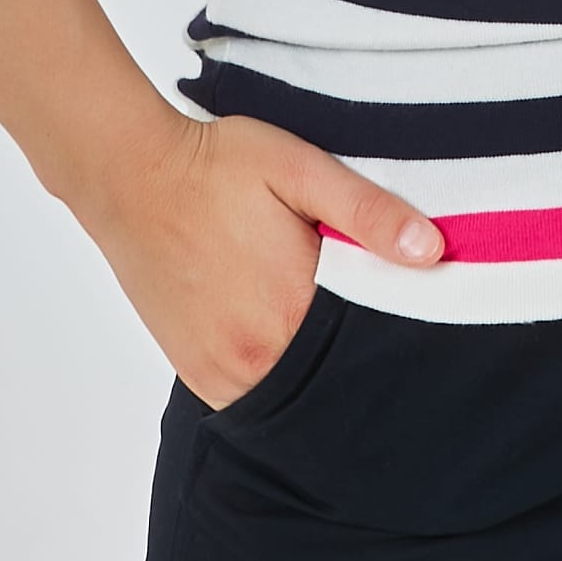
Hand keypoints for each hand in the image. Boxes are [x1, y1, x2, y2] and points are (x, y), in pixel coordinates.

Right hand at [76, 110, 445, 409]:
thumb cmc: (216, 166)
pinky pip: (253, 394)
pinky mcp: (195, 372)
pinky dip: (277, 372)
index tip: (406, 307)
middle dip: (354, 354)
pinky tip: (284, 331)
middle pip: (330, 379)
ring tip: (322, 316)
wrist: (129, 176)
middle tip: (368, 313)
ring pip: (292, 393)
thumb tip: (431, 251)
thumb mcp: (300, 169)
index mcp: (291, 314)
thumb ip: (367, 211)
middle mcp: (253, 359)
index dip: (394, 332)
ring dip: (314, 366)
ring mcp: (219, 373)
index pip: (367, 350)